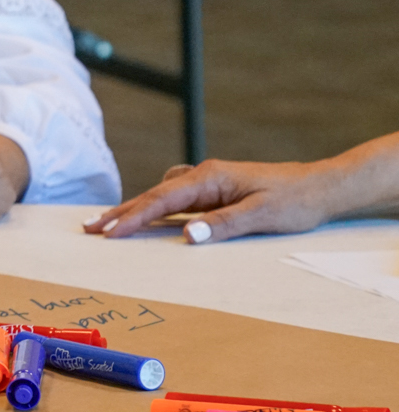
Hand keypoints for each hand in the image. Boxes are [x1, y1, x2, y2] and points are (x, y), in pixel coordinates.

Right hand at [85, 159, 331, 242]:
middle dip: (121, 211)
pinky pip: (176, 197)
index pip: (161, 200)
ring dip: (136, 209)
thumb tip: (186, 236)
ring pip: (162, 195)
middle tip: (90, 227)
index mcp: (210, 178)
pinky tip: (151, 214)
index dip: (132, 217)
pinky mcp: (216, 190)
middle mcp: (204, 175)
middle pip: (154, 194)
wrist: (321, 186)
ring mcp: (209, 182)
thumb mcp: (262, 216)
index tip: (107, 232)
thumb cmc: (295, 200)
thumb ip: (223, 225)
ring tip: (111, 223)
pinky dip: (156, 206)